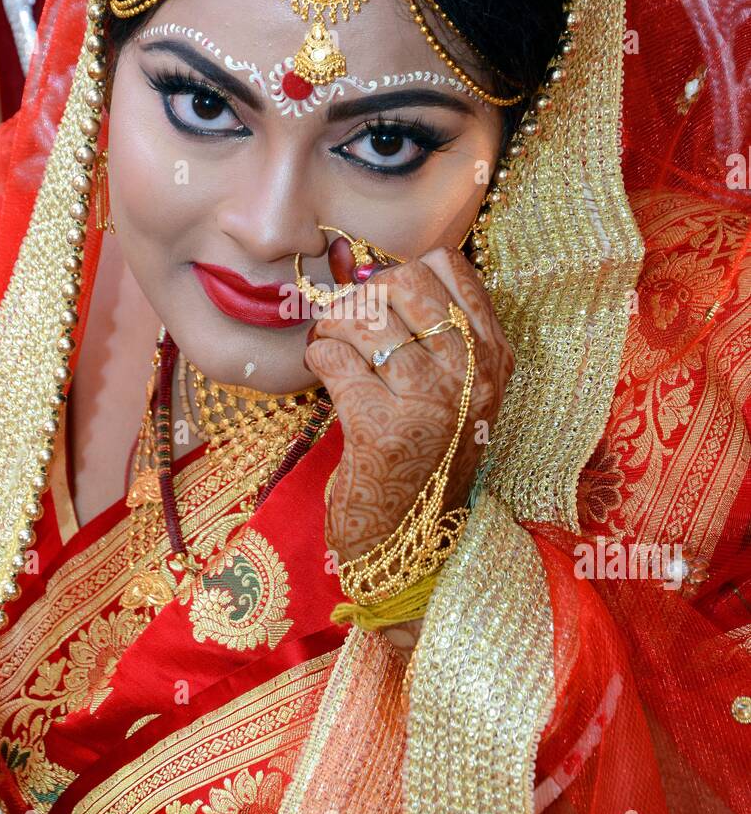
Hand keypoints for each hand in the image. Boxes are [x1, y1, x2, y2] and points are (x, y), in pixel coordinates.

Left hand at [304, 238, 514, 654]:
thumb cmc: (424, 460)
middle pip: (404, 283)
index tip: (384, 302)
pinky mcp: (385, 429)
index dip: (404, 273)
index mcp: (494, 358)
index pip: (451, 268)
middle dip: (362, 296)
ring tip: (333, 349)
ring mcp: (433, 401)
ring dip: (333, 327)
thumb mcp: (457, 394)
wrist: (408, 544)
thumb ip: (440, 337)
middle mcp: (472, 375)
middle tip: (349, 326)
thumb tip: (378, 274)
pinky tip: (324, 375)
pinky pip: (335, 357)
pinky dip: (318, 358)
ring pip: (365, 317)